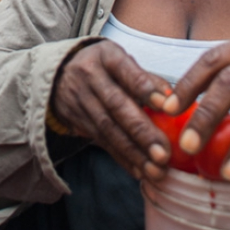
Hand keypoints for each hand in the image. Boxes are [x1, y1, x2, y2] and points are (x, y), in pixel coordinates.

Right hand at [50, 40, 178, 183]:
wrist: (58, 73)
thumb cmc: (103, 66)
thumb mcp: (121, 60)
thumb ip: (146, 78)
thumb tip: (172, 99)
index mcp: (106, 57)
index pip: (126, 71)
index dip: (145, 89)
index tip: (167, 106)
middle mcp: (89, 78)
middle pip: (116, 106)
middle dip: (141, 132)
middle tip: (163, 153)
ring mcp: (80, 101)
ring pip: (108, 129)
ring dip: (133, 153)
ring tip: (156, 170)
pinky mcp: (76, 122)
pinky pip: (101, 142)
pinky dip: (122, 159)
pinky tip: (139, 172)